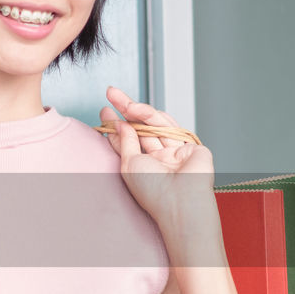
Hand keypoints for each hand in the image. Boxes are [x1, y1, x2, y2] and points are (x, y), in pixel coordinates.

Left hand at [101, 85, 214, 218]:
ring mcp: (174, 152)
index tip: (104, 111)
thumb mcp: (129, 164)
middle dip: (125, 109)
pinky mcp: (191, 147)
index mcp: (142, 167)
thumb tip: (119, 124)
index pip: (126, 141)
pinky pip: (173, 128)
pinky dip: (157, 118)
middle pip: (140, 128)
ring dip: (139, 110)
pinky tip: (141, 111)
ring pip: (155, 125)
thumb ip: (125, 142)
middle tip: (111, 92)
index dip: (115, 125)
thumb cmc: (153, 191)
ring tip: (124, 102)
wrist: (179, 201)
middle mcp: (158, 159)